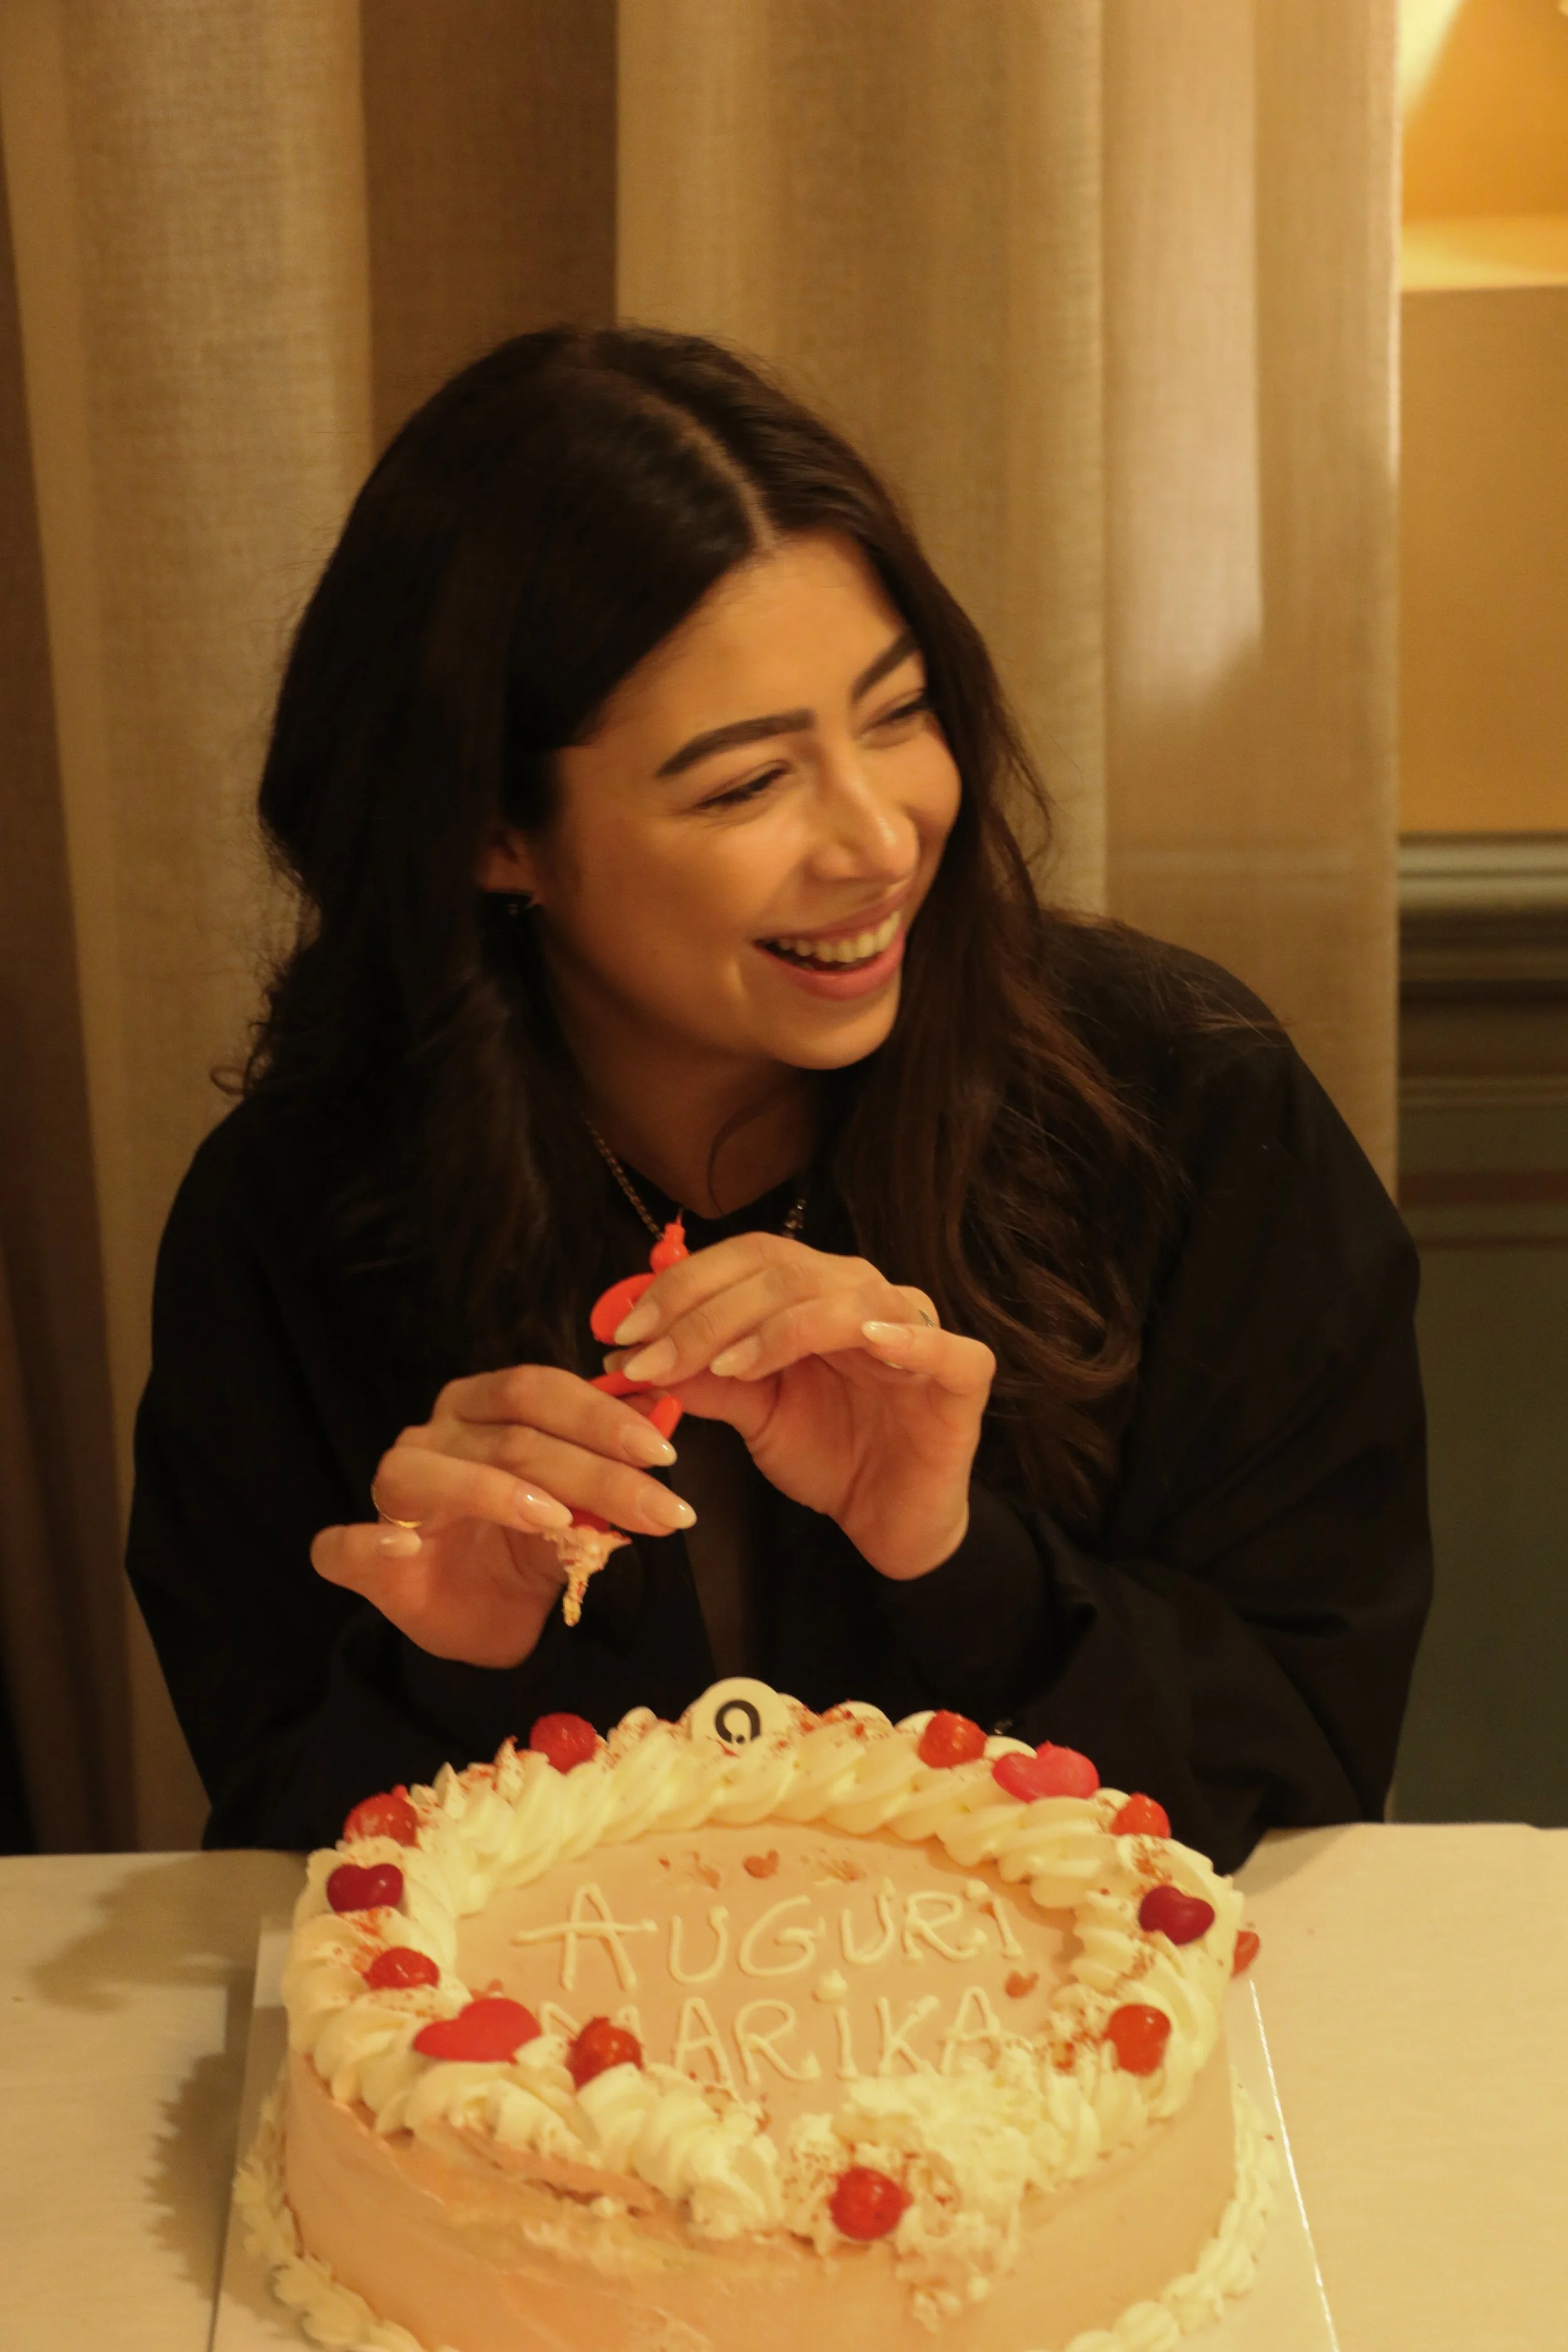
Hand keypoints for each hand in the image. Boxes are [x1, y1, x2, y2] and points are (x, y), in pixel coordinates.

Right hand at [310, 1368, 696, 1666]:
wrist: (485, 1621)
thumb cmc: (528, 1546)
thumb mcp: (579, 1509)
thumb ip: (608, 1471)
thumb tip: (666, 1424)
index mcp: (481, 1406)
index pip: (539, 1389)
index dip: (602, 1415)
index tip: (664, 1453)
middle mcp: (434, 1435)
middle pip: (510, 1437)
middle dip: (594, 1473)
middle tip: (662, 1510)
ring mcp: (392, 1492)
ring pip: (435, 1474)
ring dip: (499, 1493)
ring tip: (561, 1520)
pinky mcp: (361, 1557)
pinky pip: (345, 1543)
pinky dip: (372, 1540)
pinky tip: (406, 1545)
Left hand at [606, 1233, 995, 1578]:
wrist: (891, 1520)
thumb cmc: (829, 1455)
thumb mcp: (752, 1413)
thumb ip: (701, 1379)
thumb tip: (625, 1360)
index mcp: (815, 1292)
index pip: (748, 1258)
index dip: (684, 1285)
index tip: (624, 1332)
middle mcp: (864, 1295)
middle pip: (786, 1272)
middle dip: (708, 1313)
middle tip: (651, 1356)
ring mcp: (918, 1328)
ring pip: (849, 1299)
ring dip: (778, 1327)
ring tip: (726, 1366)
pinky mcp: (962, 1375)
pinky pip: (941, 1346)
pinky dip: (907, 1337)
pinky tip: (869, 1341)